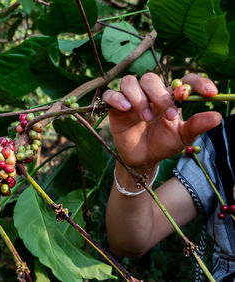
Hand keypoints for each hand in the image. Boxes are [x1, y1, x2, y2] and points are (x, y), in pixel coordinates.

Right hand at [102, 73, 221, 169]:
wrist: (142, 159)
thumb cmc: (163, 144)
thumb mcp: (182, 137)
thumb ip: (196, 126)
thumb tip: (217, 116)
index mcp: (169, 97)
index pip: (183, 80)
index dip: (198, 82)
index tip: (211, 93)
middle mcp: (149, 94)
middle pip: (151, 79)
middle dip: (160, 95)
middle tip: (168, 116)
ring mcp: (130, 99)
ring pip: (129, 82)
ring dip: (138, 98)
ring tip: (145, 117)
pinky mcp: (114, 108)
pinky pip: (110, 94)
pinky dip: (117, 98)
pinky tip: (125, 109)